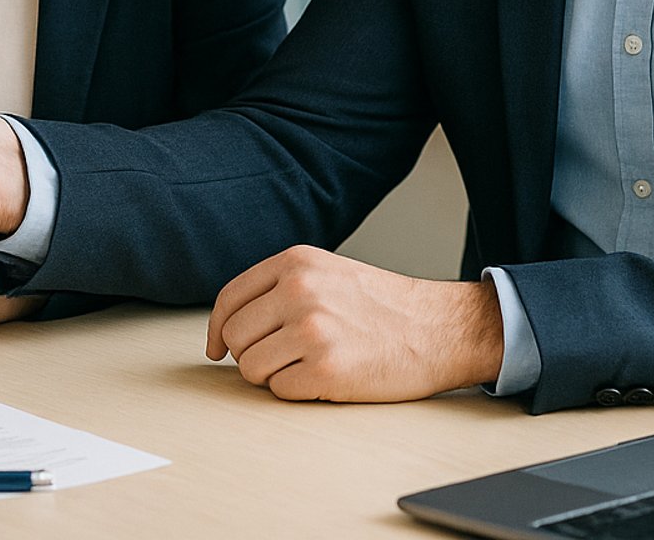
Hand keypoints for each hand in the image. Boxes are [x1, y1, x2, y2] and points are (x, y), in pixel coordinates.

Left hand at [205, 246, 503, 401]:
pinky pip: (279, 390)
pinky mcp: (326, 370)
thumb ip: (280, 287)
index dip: (216, 329)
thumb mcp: (327, 273)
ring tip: (306, 365)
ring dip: (272, 374)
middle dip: (250, 354)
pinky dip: (296, 391)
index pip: (229, 299)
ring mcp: (312, 330)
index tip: (216, 348)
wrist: (438, 329)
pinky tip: (324, 377)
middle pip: (235, 336)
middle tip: (281, 358)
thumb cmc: (382, 306)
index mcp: (295, 263)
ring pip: (250, 367)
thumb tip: (227, 325)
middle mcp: (299, 291)